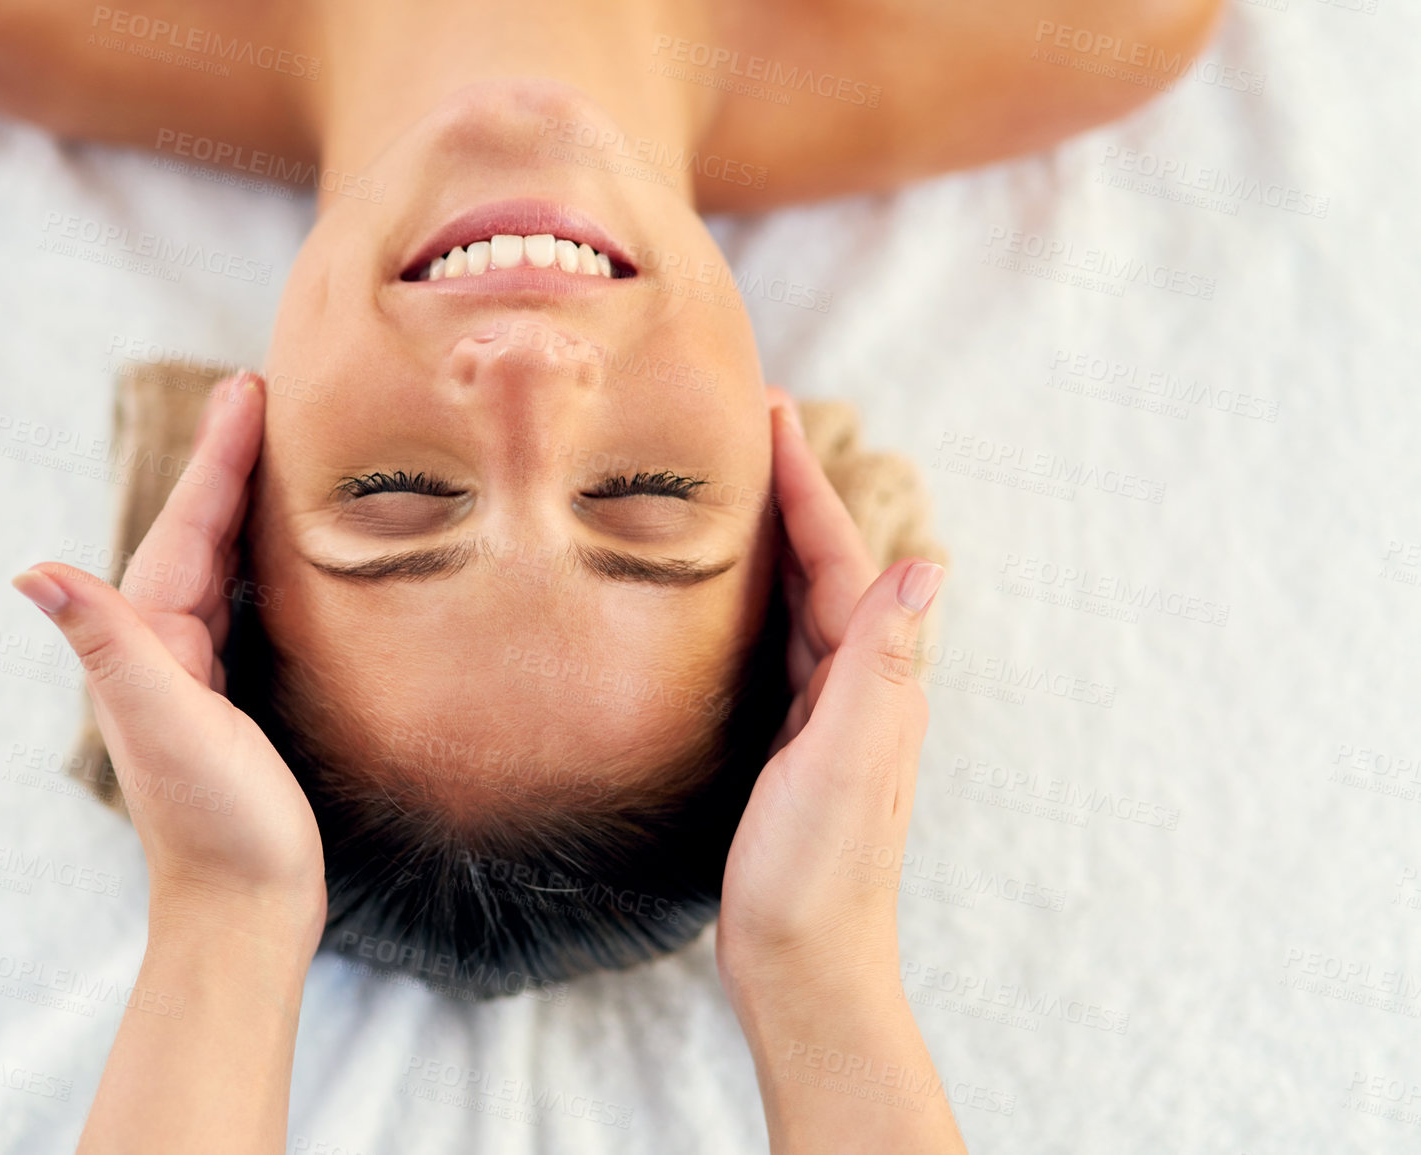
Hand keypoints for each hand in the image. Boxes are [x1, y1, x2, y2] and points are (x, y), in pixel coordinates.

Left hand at [12, 373, 324, 945]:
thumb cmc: (219, 827)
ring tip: (276, 445)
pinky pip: (241, 599)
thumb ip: (111, 646)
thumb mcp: (168, 729)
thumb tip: (32, 570)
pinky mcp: (228, 696)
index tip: (250, 387)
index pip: (186, 527)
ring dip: (243, 500)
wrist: (244, 913)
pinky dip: (259, 556)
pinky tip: (283, 546)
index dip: (216, 456)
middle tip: (265, 390)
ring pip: (220, 560)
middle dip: (228, 460)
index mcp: (151, 642)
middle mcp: (162, 648)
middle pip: (198, 531)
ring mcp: (194, 672)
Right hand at [716, 394, 960, 1153]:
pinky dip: (757, 604)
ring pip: (800, 604)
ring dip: (775, 541)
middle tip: (750, 427)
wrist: (805, 966)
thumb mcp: (847, 761)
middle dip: (791, 493)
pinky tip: (729, 601)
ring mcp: (826, 719)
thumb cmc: (819, 873)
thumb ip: (880, 666)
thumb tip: (928, 564)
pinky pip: (778, 649)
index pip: (840, 556)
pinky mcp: (792, 748)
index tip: (772, 410)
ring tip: (735, 489)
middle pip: (823, 566)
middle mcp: (859, 689)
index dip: (806, 482)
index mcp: (874, 681)